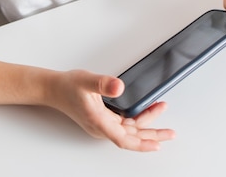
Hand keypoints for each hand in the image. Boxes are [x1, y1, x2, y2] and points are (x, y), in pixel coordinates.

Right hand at [48, 70, 174, 151]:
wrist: (54, 89)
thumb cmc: (68, 86)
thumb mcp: (86, 81)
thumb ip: (102, 83)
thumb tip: (119, 87)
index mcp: (99, 122)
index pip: (124, 139)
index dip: (142, 144)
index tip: (157, 145)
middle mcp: (103, 127)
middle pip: (132, 137)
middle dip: (153, 134)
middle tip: (170, 133)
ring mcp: (104, 124)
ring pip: (130, 129)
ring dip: (147, 123)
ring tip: (162, 108)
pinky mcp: (105, 119)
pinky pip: (126, 123)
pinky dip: (139, 118)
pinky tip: (148, 109)